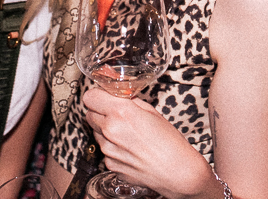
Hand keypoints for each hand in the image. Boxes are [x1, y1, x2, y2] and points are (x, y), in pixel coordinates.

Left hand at [82, 88, 213, 198]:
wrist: (178, 173)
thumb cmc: (170, 142)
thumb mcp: (152, 112)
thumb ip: (130, 101)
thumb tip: (118, 94)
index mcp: (121, 112)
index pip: (90, 96)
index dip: (97, 95)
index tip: (104, 97)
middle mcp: (110, 130)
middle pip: (89, 114)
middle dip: (100, 112)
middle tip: (116, 114)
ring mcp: (108, 150)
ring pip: (96, 132)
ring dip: (105, 129)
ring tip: (127, 133)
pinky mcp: (110, 164)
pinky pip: (104, 150)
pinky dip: (112, 147)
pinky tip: (130, 149)